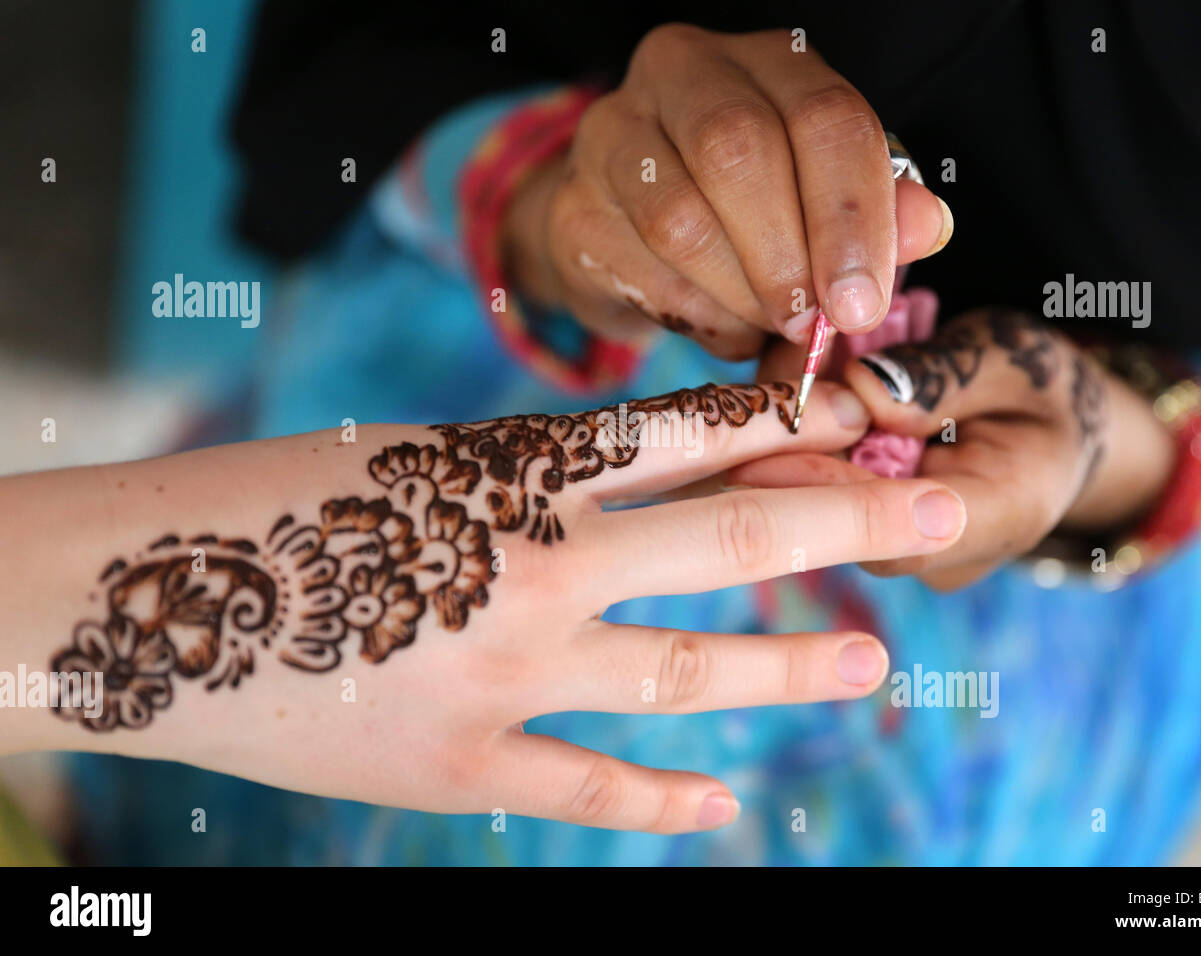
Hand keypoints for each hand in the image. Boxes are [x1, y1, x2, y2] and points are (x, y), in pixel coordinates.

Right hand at [28, 382, 965, 831]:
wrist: (137, 597)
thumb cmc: (280, 504)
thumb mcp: (421, 460)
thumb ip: (540, 476)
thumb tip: (667, 471)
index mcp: (512, 468)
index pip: (690, 431)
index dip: (795, 418)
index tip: (874, 412)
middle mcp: (529, 562)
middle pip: (727, 533)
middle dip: (850, 516)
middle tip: (947, 509)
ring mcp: (504, 670)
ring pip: (684, 667)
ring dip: (787, 661)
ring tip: (870, 661)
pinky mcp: (463, 763)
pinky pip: (592, 786)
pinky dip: (663, 800)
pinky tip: (726, 805)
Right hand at [503, 24, 953, 359]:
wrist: (629, 235)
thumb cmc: (748, 218)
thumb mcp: (825, 206)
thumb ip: (880, 213)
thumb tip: (927, 227)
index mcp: (765, 64)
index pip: (822, 116)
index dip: (850, 215)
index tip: (860, 304)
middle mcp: (682, 75)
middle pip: (739, 151)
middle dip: (788, 257)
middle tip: (810, 327)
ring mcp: (613, 134)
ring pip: (680, 218)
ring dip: (738, 295)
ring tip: (767, 329)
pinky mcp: (573, 206)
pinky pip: (638, 270)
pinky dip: (693, 317)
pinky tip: (721, 328)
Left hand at [732, 311, 1175, 589]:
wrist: (1058, 426)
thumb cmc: (1043, 386)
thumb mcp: (1010, 358)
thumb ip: (941, 378)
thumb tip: (861, 389)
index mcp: (1002, 515)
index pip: (897, 528)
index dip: (827, 487)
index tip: (772, 439)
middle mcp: (943, 551)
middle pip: (844, 524)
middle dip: (788, 464)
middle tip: (734, 415)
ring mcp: (902, 548)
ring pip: (823, 511)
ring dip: (785, 454)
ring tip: (744, 401)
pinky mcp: (872, 532)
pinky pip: (824, 497)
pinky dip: (798, 451)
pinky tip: (764, 407)